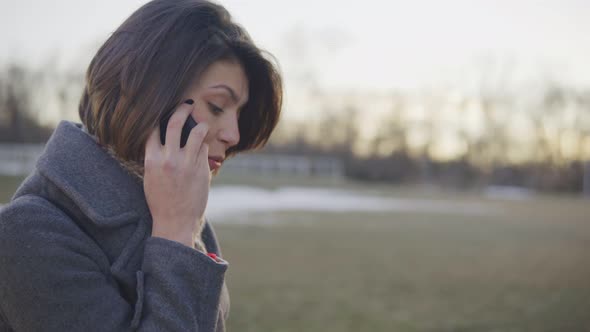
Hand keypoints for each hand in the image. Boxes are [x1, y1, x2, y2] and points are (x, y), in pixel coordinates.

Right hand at [143, 101, 209, 248]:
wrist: (175, 222)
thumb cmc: (161, 200)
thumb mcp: (150, 177)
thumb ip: (157, 157)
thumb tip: (165, 138)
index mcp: (152, 160)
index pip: (152, 129)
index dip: (159, 117)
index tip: (165, 111)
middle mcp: (170, 159)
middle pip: (175, 123)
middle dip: (182, 109)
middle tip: (187, 104)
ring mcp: (187, 163)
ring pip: (197, 133)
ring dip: (200, 125)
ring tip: (201, 124)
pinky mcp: (202, 169)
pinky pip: (205, 149)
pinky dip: (204, 146)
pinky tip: (203, 148)